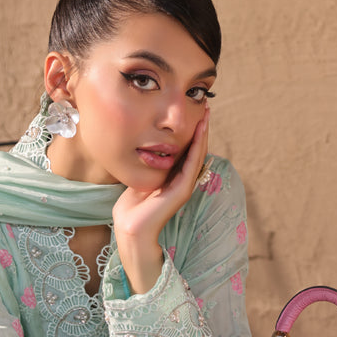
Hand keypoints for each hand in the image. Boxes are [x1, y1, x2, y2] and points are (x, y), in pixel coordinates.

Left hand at [112, 108, 209, 292]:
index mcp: (173, 178)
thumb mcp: (140, 179)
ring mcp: (184, 185)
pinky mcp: (183, 190)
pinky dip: (197, 146)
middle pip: (195, 150)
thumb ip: (148, 166)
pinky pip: (192, 163)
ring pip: (198, 154)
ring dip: (203, 134)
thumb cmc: (131, 207)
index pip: (186, 151)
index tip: (194, 113)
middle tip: (206, 108)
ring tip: (206, 115)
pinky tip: (200, 131)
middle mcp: (182, 180)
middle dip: (201, 129)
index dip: (191, 133)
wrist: (130, 228)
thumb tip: (145, 149)